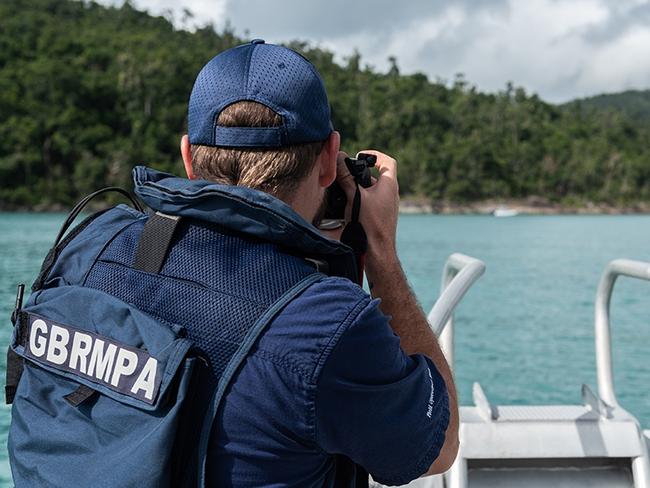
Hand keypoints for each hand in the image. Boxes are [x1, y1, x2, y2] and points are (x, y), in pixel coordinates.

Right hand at [335, 149, 399, 269]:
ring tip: (343, 194)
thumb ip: (346, 176)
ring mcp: (387, 207)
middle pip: (375, 176)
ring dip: (357, 190)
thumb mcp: (355, 196)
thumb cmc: (370, 224)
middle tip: (344, 176)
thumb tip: (338, 157)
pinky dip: (359, 202)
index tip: (360, 157)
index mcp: (389, 185)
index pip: (387, 161)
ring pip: (371, 191)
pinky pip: (370, 203)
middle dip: (359, 175)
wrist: (377, 252)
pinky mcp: (381, 217)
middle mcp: (391, 194)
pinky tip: (347, 208)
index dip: (374, 155)